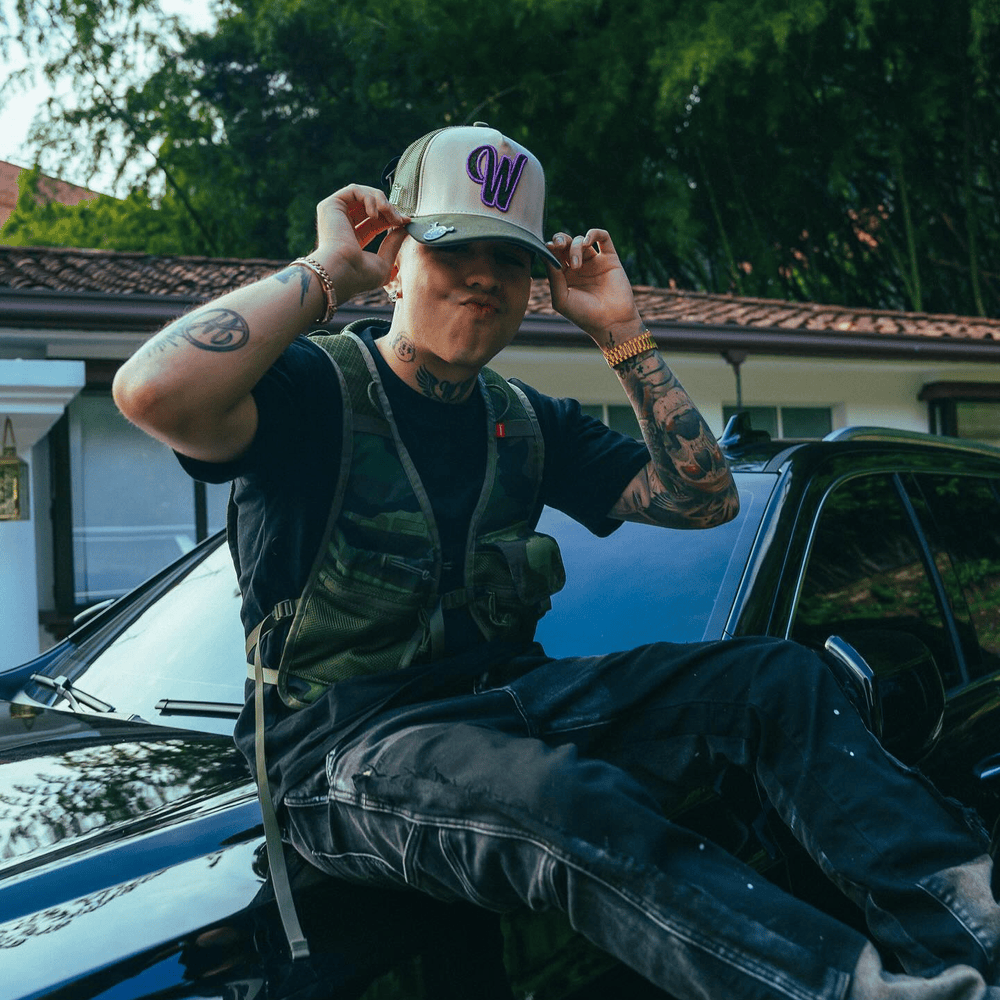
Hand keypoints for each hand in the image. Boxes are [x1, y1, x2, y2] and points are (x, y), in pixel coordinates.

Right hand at [313, 185, 409, 301]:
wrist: (342, 271)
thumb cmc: (360, 275)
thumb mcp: (384, 261)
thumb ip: (394, 243)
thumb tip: (404, 227)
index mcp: (351, 240)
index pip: (374, 221)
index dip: (391, 218)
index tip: (406, 221)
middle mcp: (341, 225)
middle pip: (370, 206)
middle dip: (389, 209)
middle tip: (400, 219)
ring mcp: (334, 215)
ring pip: (363, 194)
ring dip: (382, 202)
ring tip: (390, 215)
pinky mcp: (330, 205)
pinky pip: (355, 190)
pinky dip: (370, 197)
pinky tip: (376, 213)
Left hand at [545, 229, 642, 346]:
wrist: (611, 323)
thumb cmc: (583, 315)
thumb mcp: (561, 299)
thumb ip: (553, 276)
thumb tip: (545, 252)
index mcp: (564, 276)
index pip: (554, 255)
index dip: (550, 248)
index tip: (548, 248)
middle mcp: (579, 267)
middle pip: (566, 243)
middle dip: (560, 240)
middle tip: (558, 245)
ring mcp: (594, 262)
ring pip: (582, 241)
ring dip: (576, 247)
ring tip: (576, 266)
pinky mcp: (610, 259)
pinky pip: (603, 237)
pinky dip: (594, 233)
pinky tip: (587, 242)